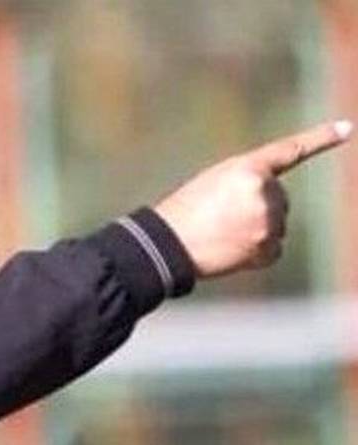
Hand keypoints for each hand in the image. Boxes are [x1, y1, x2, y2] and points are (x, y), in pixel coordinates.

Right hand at [154, 120, 351, 279]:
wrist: (168, 245)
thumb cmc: (184, 213)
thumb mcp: (215, 184)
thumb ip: (249, 184)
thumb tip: (276, 209)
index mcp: (248, 169)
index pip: (290, 150)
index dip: (320, 138)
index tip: (347, 129)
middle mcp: (264, 192)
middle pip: (279, 199)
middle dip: (258, 208)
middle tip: (221, 218)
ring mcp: (269, 222)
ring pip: (277, 224)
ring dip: (256, 231)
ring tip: (223, 235)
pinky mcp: (268, 248)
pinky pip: (274, 249)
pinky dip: (257, 252)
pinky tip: (232, 251)